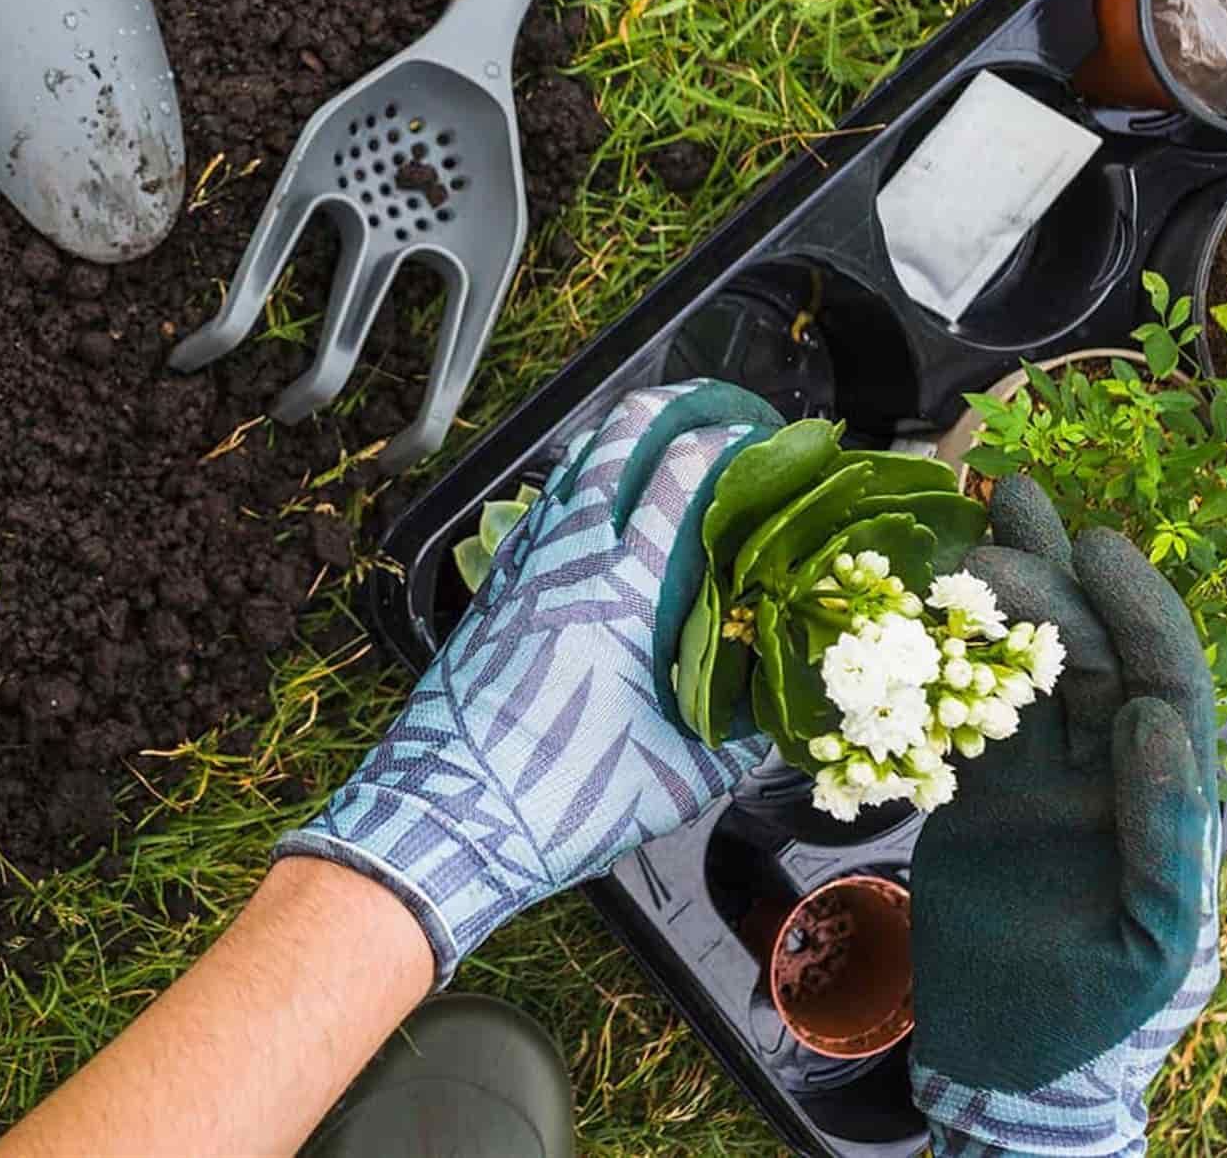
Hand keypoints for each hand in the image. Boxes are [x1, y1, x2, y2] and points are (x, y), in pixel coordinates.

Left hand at [277, 380, 786, 985]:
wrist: (446, 819)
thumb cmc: (561, 802)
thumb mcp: (679, 779)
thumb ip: (739, 734)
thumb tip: (780, 707)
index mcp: (623, 595)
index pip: (680, 480)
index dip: (726, 442)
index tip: (764, 437)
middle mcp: (567, 562)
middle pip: (616, 443)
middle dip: (669, 409)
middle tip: (712, 408)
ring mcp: (520, 570)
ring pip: (569, 471)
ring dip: (616, 441)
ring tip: (658, 438)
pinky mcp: (491, 593)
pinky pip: (539, 514)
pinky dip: (574, 490)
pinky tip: (592, 507)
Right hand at [909, 476, 1219, 1155]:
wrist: (1005, 1059)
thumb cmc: (1092, 1016)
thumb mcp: (1150, 941)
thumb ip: (1164, 833)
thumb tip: (1150, 721)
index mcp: (1161, 802)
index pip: (1159, 684)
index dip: (1135, 611)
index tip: (1095, 546)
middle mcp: (1106, 777)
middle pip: (1087, 657)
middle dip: (1055, 581)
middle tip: (1005, 513)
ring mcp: (1041, 782)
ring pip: (1025, 671)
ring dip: (1004, 600)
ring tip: (975, 521)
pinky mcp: (979, 796)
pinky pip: (963, 714)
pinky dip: (945, 661)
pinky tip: (924, 608)